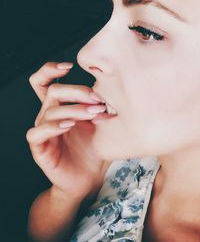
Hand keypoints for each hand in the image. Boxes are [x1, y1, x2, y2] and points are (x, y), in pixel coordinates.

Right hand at [26, 62, 110, 201]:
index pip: (45, 82)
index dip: (50, 70)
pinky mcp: (40, 149)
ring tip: (94, 113)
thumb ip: (102, 107)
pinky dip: (52, 127)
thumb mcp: (101, 125)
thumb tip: (118, 86)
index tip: (70, 65)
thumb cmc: (95, 150)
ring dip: (74, 109)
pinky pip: (37, 133)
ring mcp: (43, 131)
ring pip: (49, 110)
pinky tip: (69, 126)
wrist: (89, 178)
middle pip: (52, 91)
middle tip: (98, 99)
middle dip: (77, 91)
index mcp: (61, 107)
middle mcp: (49, 116)